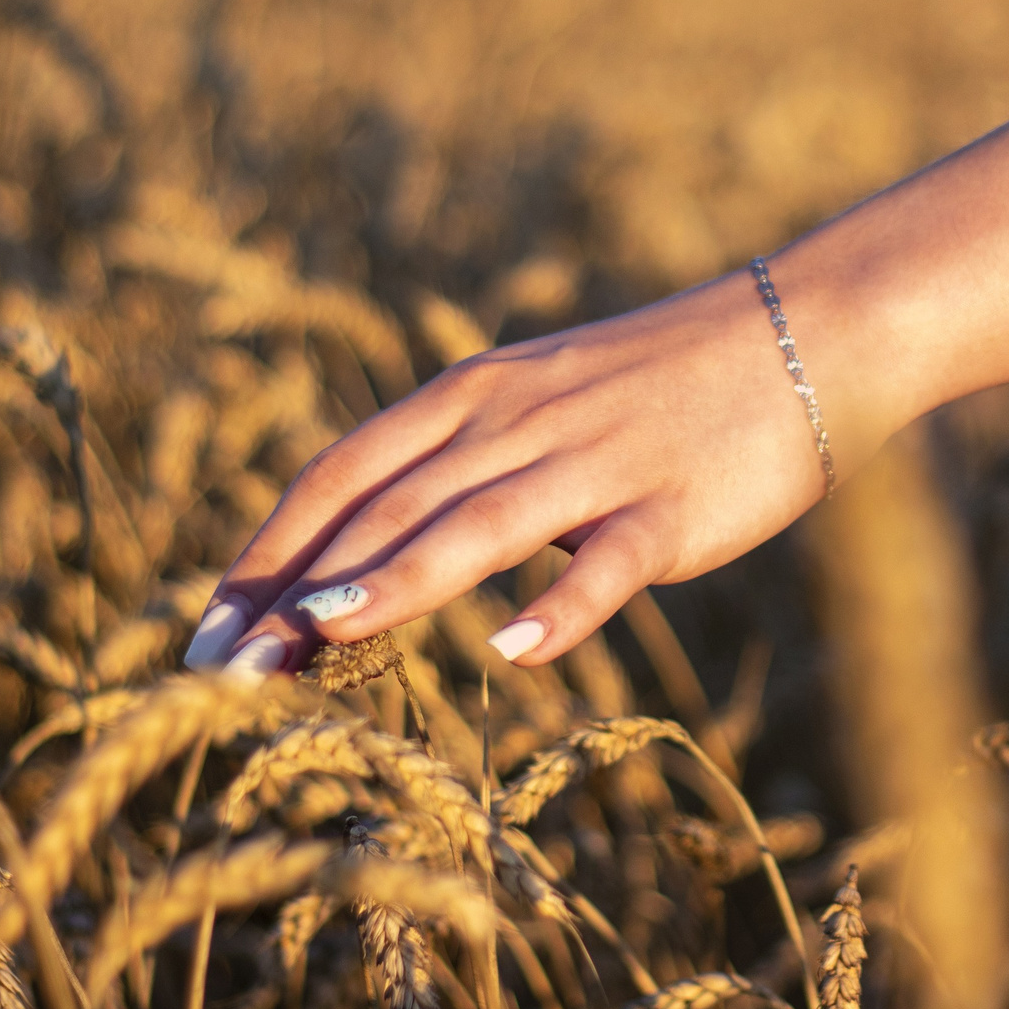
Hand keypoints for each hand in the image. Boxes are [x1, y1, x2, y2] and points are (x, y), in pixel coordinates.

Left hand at [184, 269, 838, 674]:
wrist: (803, 334)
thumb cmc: (660, 385)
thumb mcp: (541, 403)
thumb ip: (460, 466)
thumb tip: (364, 550)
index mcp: (473, 394)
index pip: (341, 473)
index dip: (267, 550)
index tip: (204, 627)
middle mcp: (516, 421)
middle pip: (387, 509)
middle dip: (296, 592)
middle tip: (223, 674)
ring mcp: (594, 463)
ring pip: (477, 525)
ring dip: (395, 581)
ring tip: (322, 636)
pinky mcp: (670, 507)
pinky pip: (607, 560)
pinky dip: (561, 604)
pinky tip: (514, 649)